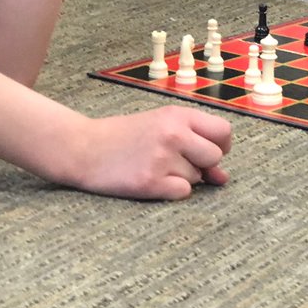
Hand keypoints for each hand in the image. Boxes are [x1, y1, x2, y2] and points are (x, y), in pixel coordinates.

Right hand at [75, 106, 231, 199]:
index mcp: (177, 115)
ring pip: (197, 178)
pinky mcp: (150, 182)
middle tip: (179, 162)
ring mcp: (162, 158)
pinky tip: (152, 180)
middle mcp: (173, 134)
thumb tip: (223, 177)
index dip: (220, 145)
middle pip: (214, 156)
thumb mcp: (161, 126)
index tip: (206, 151)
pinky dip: (171, 191)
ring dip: (182, 177)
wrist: (83, 147)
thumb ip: (195, 143)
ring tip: (155, 166)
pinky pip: (182, 193)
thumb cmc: (125, 136)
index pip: (223, 131)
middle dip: (203, 164)